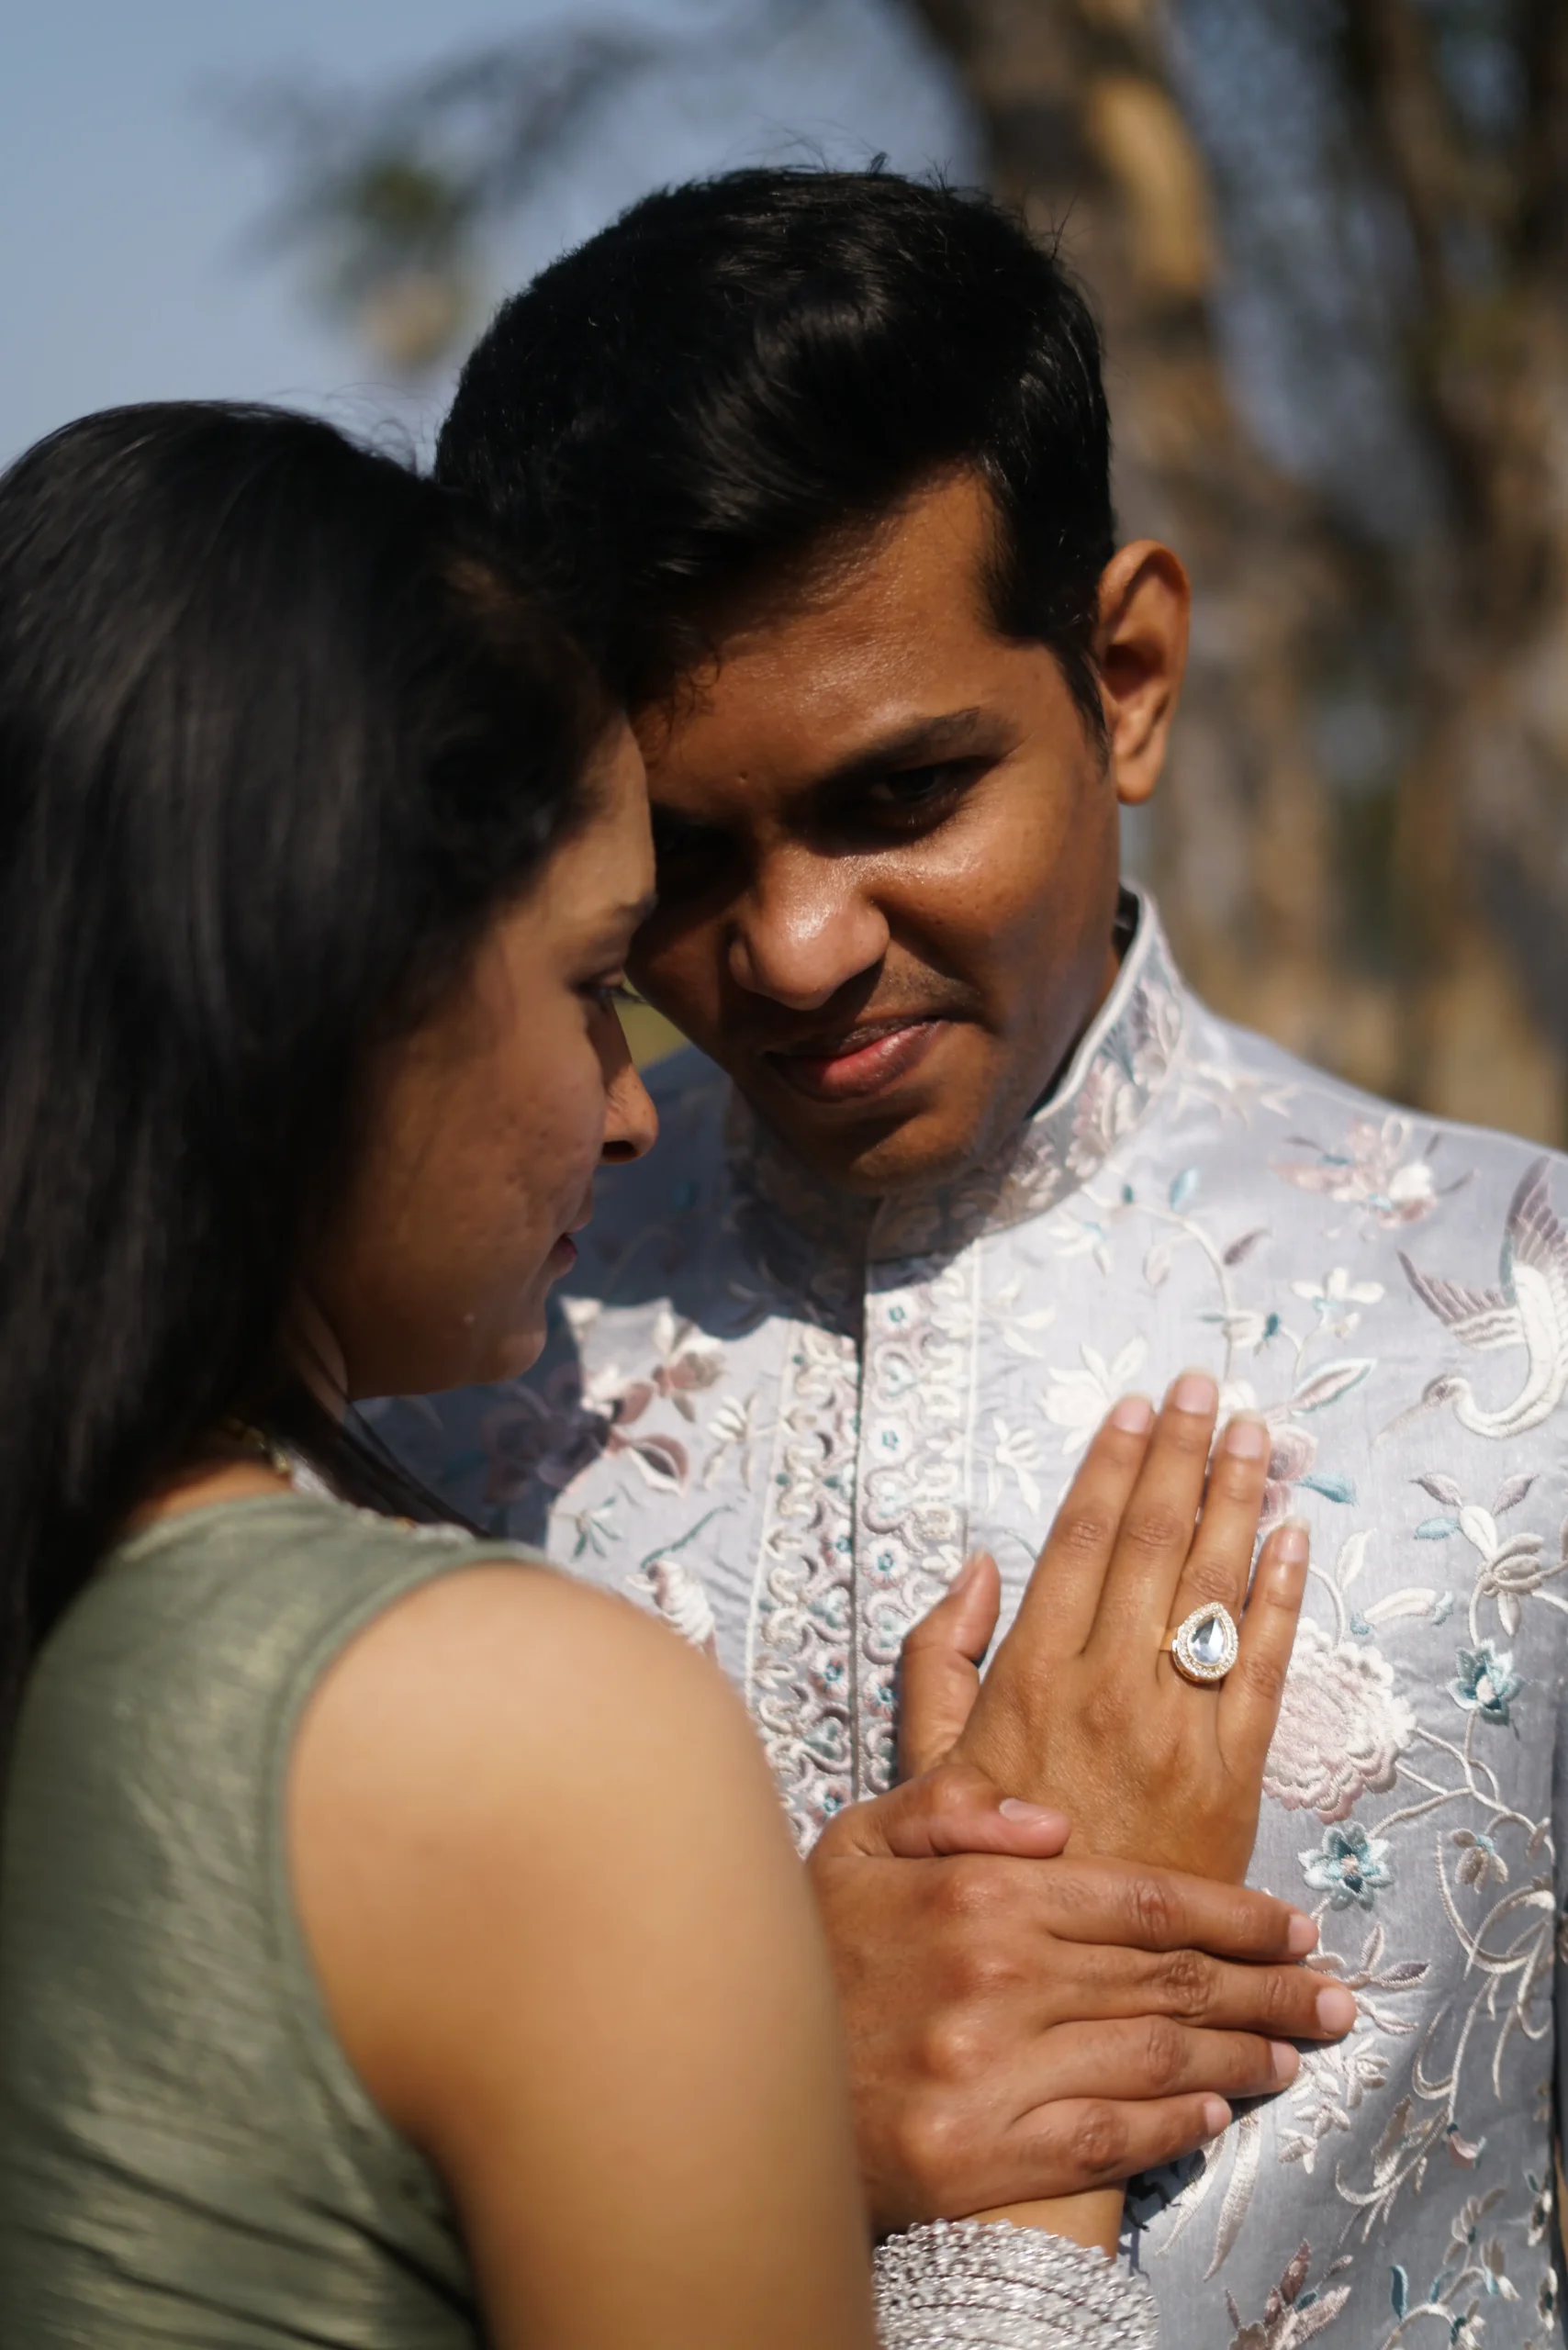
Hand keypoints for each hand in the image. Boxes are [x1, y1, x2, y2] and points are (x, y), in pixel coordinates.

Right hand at [807, 1763, 1354, 2234]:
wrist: (729, 2073)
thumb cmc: (810, 1946)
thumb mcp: (859, 1839)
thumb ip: (954, 1803)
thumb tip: (1051, 1814)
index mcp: (982, 1890)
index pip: (1148, 1897)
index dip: (1238, 1913)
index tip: (1294, 1924)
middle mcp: (999, 1976)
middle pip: (1172, 1978)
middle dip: (1270, 1988)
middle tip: (1334, 1994)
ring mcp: (992, 2071)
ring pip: (1157, 2059)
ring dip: (1242, 2056)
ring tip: (1295, 2052)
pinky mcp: (978, 2155)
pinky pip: (1107, 2139)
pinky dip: (1176, 2127)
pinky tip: (1217, 2114)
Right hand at [919, 1374, 1305, 1880]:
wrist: (1049, 1991)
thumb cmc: (975, 1880)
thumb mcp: (922, 1769)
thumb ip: (936, 1661)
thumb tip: (974, 1568)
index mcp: (1025, 1681)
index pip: (1077, 1543)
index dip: (1109, 1466)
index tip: (1132, 1407)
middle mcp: (1101, 1692)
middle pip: (1153, 1545)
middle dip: (1182, 1456)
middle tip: (1207, 1389)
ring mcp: (1171, 1734)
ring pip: (1212, 1590)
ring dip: (1239, 1501)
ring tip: (1256, 1436)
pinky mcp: (1229, 1781)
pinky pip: (1262, 1671)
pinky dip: (1281, 1598)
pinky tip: (1292, 1540)